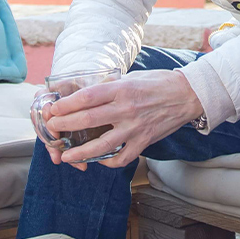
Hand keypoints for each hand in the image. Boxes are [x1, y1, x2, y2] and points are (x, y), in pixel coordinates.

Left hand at [44, 69, 203, 169]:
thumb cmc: (158, 82)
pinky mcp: (144, 141)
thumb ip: (110, 85)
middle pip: (88, 119)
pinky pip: (122, 157)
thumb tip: (87, 91)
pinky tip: (99, 160)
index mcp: (121, 89)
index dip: (66, 104)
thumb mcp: (132, 77)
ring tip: (65, 156)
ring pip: (101, 145)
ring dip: (80, 152)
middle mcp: (126, 108)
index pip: (86, 97)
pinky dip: (108, 162)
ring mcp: (135, 127)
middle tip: (51, 129)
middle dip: (65, 125)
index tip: (53, 109)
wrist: (188, 95)